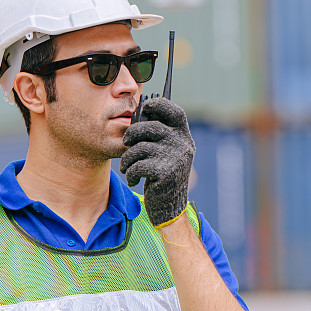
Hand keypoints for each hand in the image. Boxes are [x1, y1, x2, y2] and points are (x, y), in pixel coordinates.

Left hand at [120, 97, 194, 226]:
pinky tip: (133, 179)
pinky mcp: (166, 173)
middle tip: (126, 143)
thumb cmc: (162, 174)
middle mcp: (183, 145)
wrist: (170, 206)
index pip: (175, 111)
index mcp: (184, 136)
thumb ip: (159, 134)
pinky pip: (137, 165)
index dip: (160, 104)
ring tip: (127, 167)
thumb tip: (138, 113)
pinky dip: (130, 173)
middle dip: (132, 134)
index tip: (145, 106)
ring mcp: (176, 158)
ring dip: (127, 159)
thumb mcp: (167, 152)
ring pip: (139, 148)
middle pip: (150, 127)